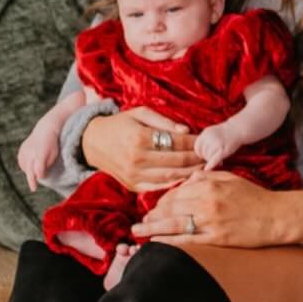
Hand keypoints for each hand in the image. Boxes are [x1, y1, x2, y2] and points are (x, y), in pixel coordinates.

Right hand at [17, 123, 61, 192]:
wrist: (45, 130)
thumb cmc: (52, 146)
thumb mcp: (54, 155)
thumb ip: (46, 166)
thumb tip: (39, 176)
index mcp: (41, 152)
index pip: (38, 165)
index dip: (39, 173)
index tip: (39, 180)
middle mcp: (31, 150)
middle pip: (30, 168)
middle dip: (31, 179)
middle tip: (33, 188)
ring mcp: (24, 150)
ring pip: (25, 166)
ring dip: (30, 170)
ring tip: (38, 166)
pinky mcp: (21, 150)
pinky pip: (21, 162)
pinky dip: (26, 166)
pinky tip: (31, 163)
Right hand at [78, 107, 200, 193]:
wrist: (91, 142)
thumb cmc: (119, 124)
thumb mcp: (139, 113)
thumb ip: (163, 121)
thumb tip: (186, 130)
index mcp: (139, 138)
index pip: (177, 142)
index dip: (194, 142)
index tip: (205, 141)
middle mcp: (137, 159)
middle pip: (178, 162)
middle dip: (197, 159)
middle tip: (211, 155)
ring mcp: (135, 175)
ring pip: (172, 177)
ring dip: (191, 173)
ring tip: (204, 167)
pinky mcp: (133, 186)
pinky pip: (160, 187)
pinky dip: (176, 183)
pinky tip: (187, 177)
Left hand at [132, 169, 296, 248]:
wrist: (276, 216)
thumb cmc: (253, 196)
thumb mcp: (229, 178)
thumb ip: (204, 178)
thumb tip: (184, 181)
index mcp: (208, 186)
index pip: (176, 193)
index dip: (161, 202)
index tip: (153, 208)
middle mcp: (207, 203)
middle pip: (171, 209)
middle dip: (153, 216)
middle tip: (140, 222)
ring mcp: (211, 222)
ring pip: (174, 225)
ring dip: (153, 229)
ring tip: (139, 232)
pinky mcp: (218, 239)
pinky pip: (188, 241)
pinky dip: (170, 243)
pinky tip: (157, 244)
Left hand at [194, 122, 237, 172]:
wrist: (238, 129)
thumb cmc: (224, 133)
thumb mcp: (212, 132)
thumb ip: (205, 141)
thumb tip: (199, 155)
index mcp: (205, 132)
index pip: (197, 147)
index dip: (200, 153)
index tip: (205, 155)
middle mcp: (209, 137)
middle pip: (202, 152)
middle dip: (207, 157)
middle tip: (214, 158)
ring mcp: (216, 143)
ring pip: (208, 156)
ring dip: (211, 160)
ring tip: (219, 160)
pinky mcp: (223, 150)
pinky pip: (214, 159)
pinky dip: (210, 165)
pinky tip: (207, 170)